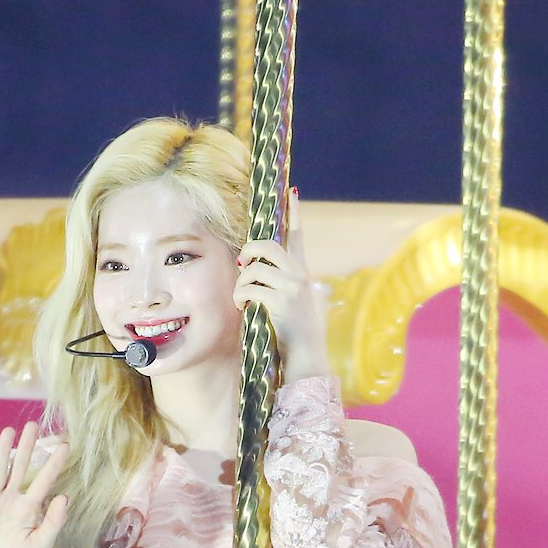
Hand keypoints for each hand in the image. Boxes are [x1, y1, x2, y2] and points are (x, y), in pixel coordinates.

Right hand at [0, 424, 68, 547]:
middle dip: (27, 448)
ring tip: (8, 430)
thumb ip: (52, 523)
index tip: (66, 446)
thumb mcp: (39, 546)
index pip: (44, 482)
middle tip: (34, 425)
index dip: (54, 465)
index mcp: (29, 510)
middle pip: (20, 468)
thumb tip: (64, 497)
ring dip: (2, 451)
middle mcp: (11, 500)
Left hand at [233, 191, 329, 384]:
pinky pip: (250, 288)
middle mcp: (299, 275)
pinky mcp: (280, 301)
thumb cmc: (294, 333)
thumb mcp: (291, 303)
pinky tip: (242, 308)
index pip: (298, 235)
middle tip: (241, 264)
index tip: (293, 191)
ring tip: (241, 299)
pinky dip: (241, 297)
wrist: (306, 356)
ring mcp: (291, 287)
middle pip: (268, 244)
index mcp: (302, 272)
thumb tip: (254, 270)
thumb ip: (280, 284)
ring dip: (241, 282)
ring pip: (255, 267)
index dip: (295, 213)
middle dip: (248, 250)